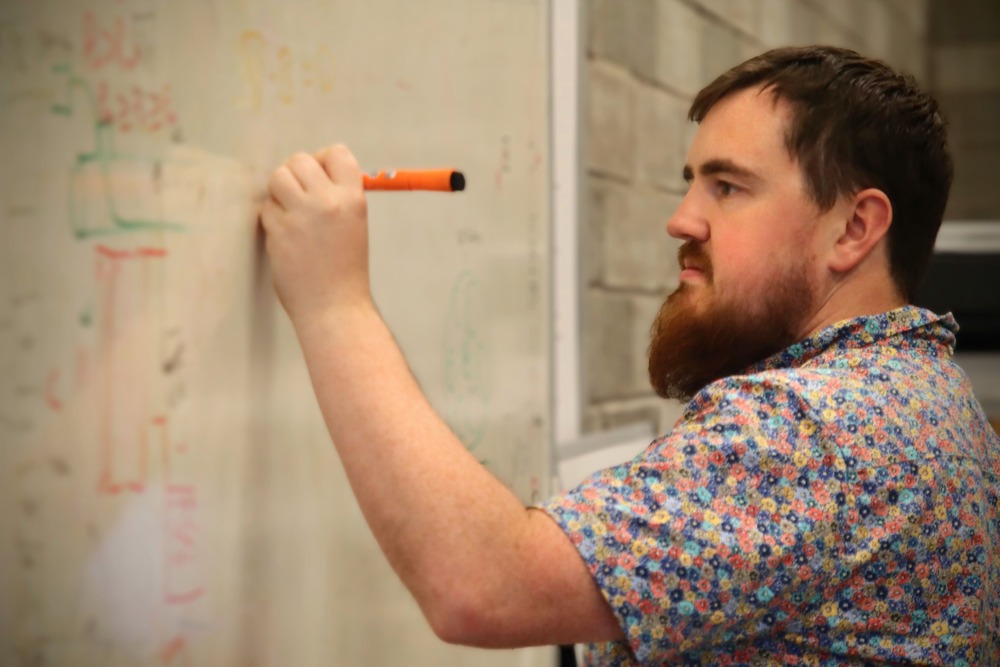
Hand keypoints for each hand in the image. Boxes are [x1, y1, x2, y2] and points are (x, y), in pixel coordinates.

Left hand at [260, 144, 371, 323]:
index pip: (336, 153)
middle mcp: (328, 201)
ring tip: (289, 215)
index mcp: (353, 198)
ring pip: (278, 178)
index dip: (322, 161)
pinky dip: (271, 218)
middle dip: (295, 176)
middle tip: (298, 198)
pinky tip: (285, 237)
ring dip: (279, 193)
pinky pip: (266, 208)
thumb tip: (308, 170)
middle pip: (299, 161)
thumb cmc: (345, 268)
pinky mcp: (279, 230)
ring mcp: (301, 215)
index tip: (318, 178)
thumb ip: (336, 196)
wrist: (335, 306)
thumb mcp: (354, 224)